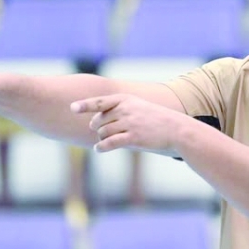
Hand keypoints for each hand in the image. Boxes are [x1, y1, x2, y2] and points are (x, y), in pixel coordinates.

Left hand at [71, 94, 185, 154]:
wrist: (175, 129)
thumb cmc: (155, 120)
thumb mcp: (138, 107)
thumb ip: (118, 110)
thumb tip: (96, 121)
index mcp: (125, 99)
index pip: (100, 102)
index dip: (85, 105)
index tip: (72, 108)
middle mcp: (126, 109)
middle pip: (99, 120)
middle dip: (97, 127)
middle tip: (101, 131)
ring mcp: (129, 123)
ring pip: (103, 133)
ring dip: (102, 138)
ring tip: (108, 141)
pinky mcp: (133, 138)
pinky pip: (110, 143)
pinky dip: (101, 147)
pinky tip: (99, 149)